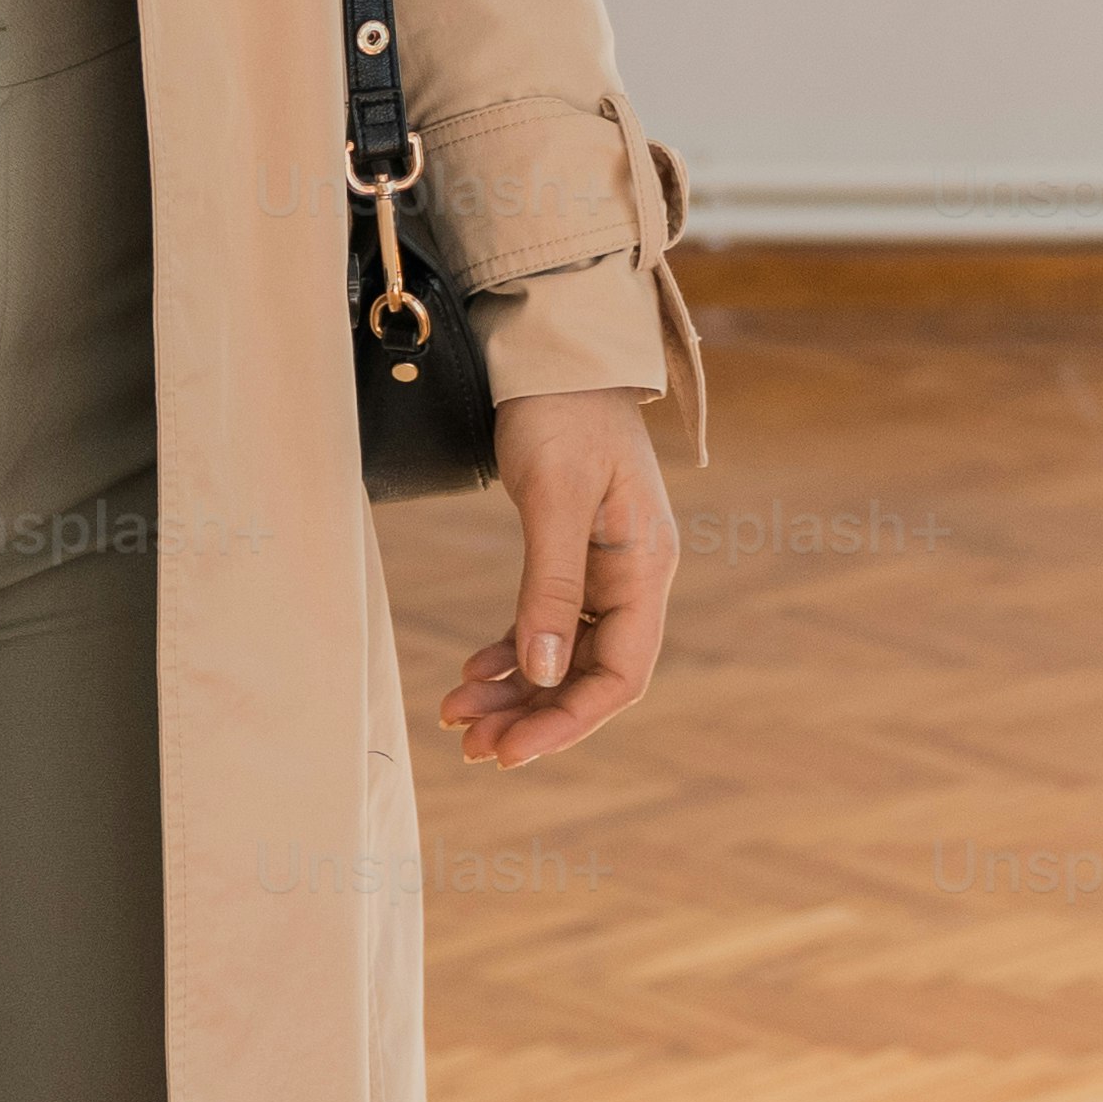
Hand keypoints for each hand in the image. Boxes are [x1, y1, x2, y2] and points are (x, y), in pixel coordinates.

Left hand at [437, 387, 673, 769]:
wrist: (556, 350)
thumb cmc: (564, 411)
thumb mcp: (556, 497)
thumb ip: (551, 585)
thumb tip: (541, 675)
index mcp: (646, 567)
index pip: (619, 673)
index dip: (568, 720)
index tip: (512, 751)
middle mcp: (632, 577)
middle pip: (587, 674)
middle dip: (532, 717)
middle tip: (471, 749)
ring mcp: (603, 569)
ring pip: (561, 655)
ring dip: (514, 692)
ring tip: (457, 718)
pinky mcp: (571, 555)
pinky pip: (544, 623)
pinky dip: (510, 652)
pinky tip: (472, 672)